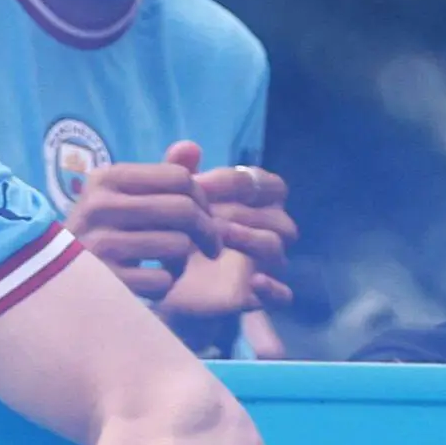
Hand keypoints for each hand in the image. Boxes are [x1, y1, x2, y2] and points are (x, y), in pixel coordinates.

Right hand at [63, 142, 209, 302]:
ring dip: (183, 260)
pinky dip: (166, 284)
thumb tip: (193, 148)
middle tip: (212, 246)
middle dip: (208, 230)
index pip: (179, 178)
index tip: (206, 215)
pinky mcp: (106, 282)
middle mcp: (98, 206)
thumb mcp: (122, 197)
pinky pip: (164, 280)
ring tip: (169, 264)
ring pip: (178, 246)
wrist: (50, 276)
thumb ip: (160, 175)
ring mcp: (99, 245)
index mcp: (105, 178)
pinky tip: (151, 283)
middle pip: (184, 210)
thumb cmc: (102, 233)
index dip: (203, 197)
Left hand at [162, 163, 295, 318]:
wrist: (163, 288)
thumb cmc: (177, 239)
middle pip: (278, 215)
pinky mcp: (256, 298)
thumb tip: (187, 146)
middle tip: (208, 211)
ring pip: (276, 246)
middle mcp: (267, 233)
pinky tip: (255, 281)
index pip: (271, 185)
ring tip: (219, 235)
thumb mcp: (174, 207)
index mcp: (256, 207)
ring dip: (251, 238)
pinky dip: (274, 288)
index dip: (242, 182)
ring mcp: (264, 267)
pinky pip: (283, 295)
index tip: (203, 184)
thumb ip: (180, 174)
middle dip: (244, 210)